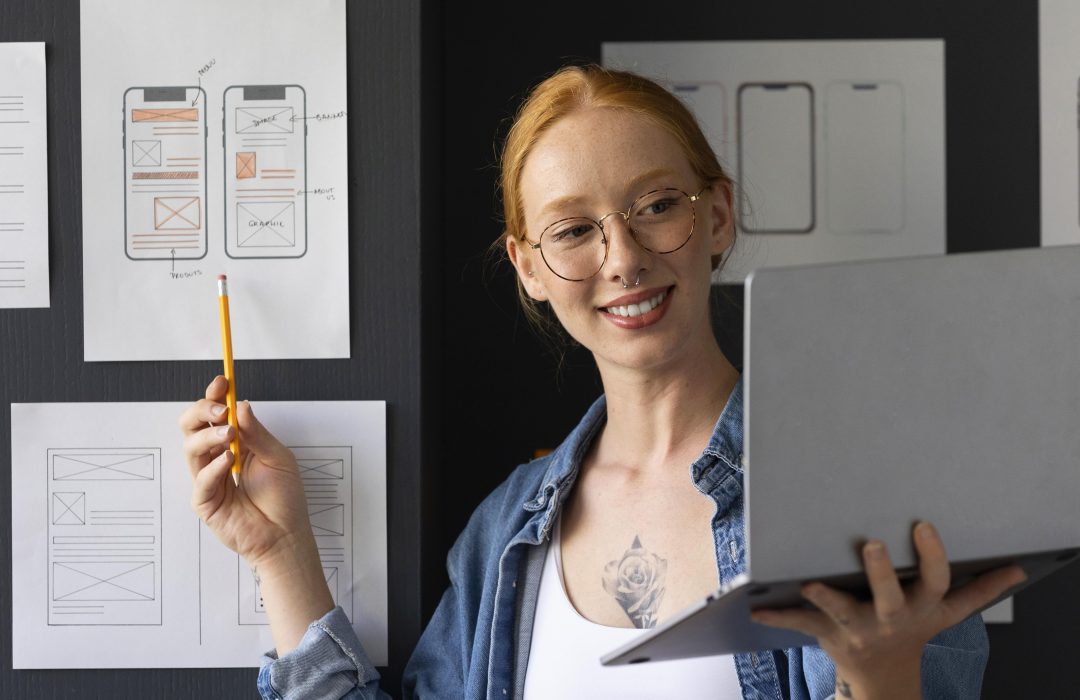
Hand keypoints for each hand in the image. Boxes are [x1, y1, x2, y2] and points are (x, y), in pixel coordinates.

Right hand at [178, 375, 313, 567]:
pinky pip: (200, 479)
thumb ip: (257, 433)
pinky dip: (213, 467)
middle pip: (193, 426)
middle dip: (203, 411)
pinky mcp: (205, 501)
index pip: (215, 416)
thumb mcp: (278, 457)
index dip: (215, 396)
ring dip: (209, 436)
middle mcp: (217, 458)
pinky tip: (229, 462)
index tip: (222, 382)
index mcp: (235, 444)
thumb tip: (242, 405)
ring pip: (191, 447)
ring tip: (230, 436)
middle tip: (222, 410)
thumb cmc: (284, 498)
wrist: (286, 535)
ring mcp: (208, 479)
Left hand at [750, 521, 1025, 698]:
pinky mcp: (828, 634)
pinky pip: (801, 625)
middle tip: (870, 544)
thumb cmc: (914, 628)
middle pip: (890, 597)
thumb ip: (979, 588)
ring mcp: (859, 627)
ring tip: (808, 582)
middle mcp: (891, 617)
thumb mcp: (948, 611)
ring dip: (826, 598)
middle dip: (880, 573)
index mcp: (921, 606)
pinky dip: (778, 617)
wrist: (885, 674)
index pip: (936, 581)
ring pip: (843, 612)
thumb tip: (1018, 567)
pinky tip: (755, 608)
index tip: (922, 525)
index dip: (931, 556)